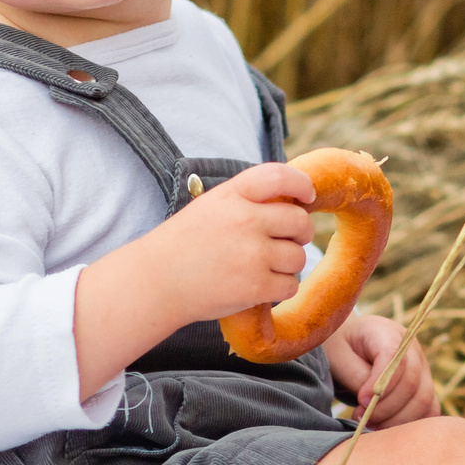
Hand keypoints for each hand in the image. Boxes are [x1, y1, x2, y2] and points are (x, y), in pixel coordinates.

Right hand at [72, 161, 314, 397]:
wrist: (157, 282)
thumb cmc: (185, 244)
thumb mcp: (211, 205)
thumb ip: (248, 200)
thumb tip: (294, 201)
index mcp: (232, 194)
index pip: (280, 176)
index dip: (301, 185)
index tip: (307, 197)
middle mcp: (245, 220)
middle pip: (299, 221)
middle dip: (300, 233)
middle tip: (288, 241)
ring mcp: (252, 254)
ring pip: (298, 257)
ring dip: (288, 264)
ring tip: (265, 267)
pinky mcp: (255, 286)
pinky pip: (290, 285)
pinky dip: (281, 288)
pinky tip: (261, 286)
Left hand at [324, 311, 437, 427]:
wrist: (346, 349)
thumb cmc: (340, 351)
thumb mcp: (338, 358)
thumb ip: (357, 376)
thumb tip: (374, 399)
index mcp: (386, 332)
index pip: (394, 358)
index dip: (380, 385)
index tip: (360, 400)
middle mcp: (411, 348)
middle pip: (412, 383)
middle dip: (385, 407)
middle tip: (361, 416)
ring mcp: (422, 367)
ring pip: (423, 399)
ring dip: (396, 419)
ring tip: (370, 423)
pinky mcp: (425, 386)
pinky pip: (429, 409)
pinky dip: (410, 423)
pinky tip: (386, 425)